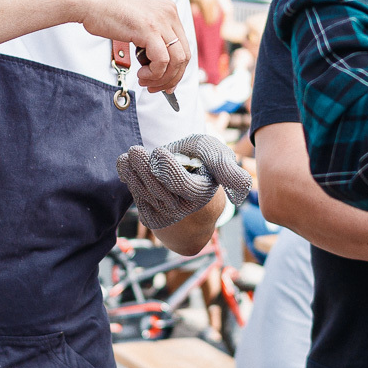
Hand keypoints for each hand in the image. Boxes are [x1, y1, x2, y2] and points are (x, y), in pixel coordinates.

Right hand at [66, 0, 190, 92]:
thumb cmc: (105, 9)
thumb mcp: (137, 18)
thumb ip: (151, 34)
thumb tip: (155, 60)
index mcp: (168, 9)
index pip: (183, 45)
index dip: (177, 68)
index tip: (168, 81)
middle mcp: (169, 14)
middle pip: (184, 55)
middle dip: (172, 77)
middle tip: (157, 88)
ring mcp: (160, 21)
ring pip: (176, 60)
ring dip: (162, 78)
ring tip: (145, 81)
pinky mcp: (149, 30)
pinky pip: (162, 61)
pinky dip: (154, 74)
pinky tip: (140, 75)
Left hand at [117, 134, 251, 230]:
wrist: (190, 186)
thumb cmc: (203, 164)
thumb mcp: (216, 157)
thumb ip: (227, 168)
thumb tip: (242, 187)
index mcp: (203, 194)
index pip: (184, 185)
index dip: (170, 170)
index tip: (159, 152)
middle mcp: (185, 209)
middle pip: (160, 190)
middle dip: (146, 170)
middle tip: (136, 150)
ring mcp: (166, 215)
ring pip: (145, 194)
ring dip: (134, 173)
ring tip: (129, 155)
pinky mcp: (152, 217)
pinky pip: (137, 198)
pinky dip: (129, 179)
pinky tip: (125, 163)